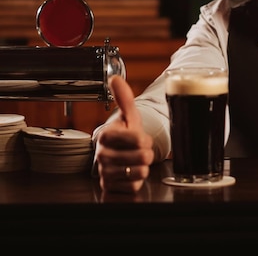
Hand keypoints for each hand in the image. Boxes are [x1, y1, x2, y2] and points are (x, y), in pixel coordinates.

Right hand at [94, 75, 154, 193]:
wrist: (118, 155)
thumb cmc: (125, 135)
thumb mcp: (128, 116)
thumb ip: (124, 97)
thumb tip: (115, 78)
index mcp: (106, 136)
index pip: (138, 139)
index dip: (145, 138)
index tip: (140, 137)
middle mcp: (102, 156)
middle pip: (142, 157)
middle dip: (147, 153)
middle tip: (140, 150)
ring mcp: (105, 173)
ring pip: (139, 173)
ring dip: (143, 167)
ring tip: (136, 161)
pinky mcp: (109, 189)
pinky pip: (133, 188)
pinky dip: (137, 182)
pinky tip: (131, 175)